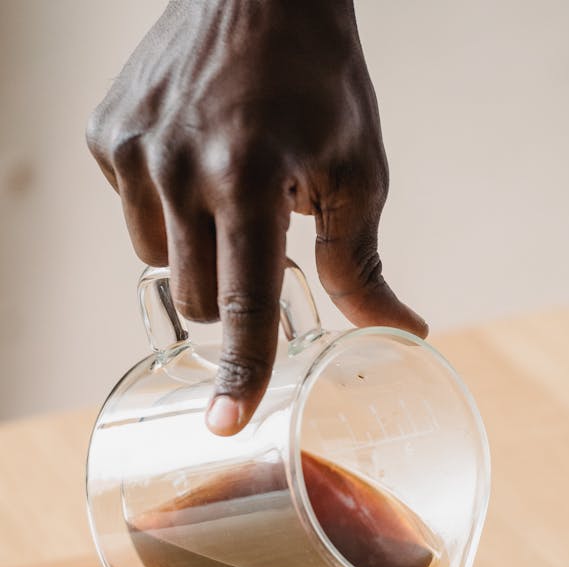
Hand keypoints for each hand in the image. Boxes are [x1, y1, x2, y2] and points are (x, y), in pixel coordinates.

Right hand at [86, 0, 425, 434]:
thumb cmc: (319, 81)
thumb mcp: (358, 171)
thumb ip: (364, 265)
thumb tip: (403, 335)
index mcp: (249, 178)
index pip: (245, 303)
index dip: (242, 372)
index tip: (227, 425)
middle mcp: (179, 167)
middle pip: (203, 301)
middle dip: (237, 294)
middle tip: (262, 240)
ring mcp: (134, 149)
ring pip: (163, 266)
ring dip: (201, 253)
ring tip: (229, 192)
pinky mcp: (107, 135)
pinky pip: (134, 216)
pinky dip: (168, 210)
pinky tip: (196, 163)